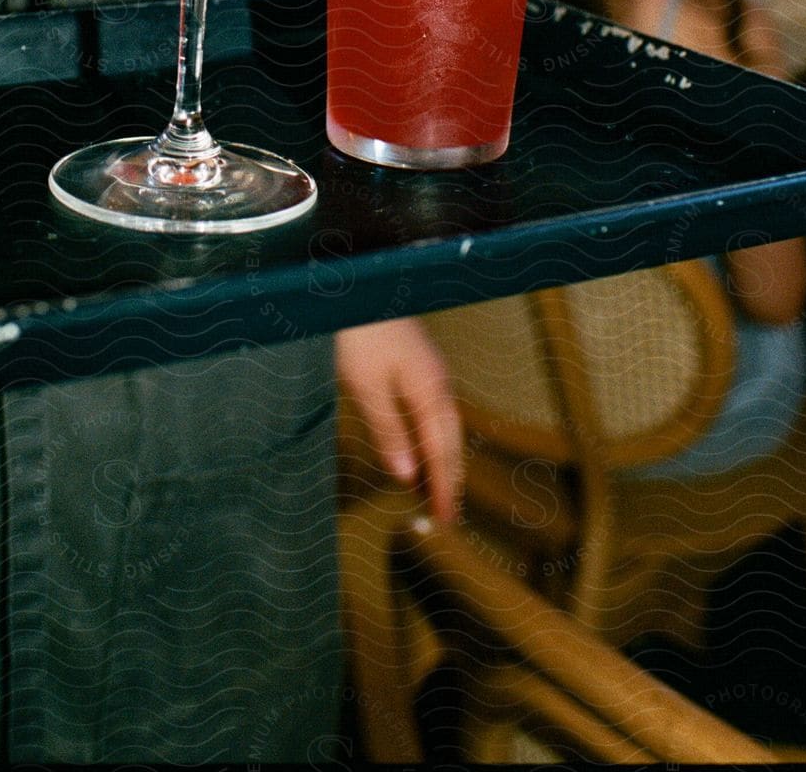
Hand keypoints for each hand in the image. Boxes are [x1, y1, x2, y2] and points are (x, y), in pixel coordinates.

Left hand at [335, 318, 463, 522]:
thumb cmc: (358, 334)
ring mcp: (428, 368)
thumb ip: (389, 430)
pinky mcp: (415, 361)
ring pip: (443, 423)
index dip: (443, 487)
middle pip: (450, 439)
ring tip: (437, 487)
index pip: (441, 452)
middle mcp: (437, 381)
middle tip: (449, 514)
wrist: (354, 285)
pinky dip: (431, 435)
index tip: (445, 520)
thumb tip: (407, 476)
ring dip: (442, 457)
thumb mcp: (367, 386)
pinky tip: (420, 442)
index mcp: (430, 391)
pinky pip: (432, 409)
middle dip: (450, 477)